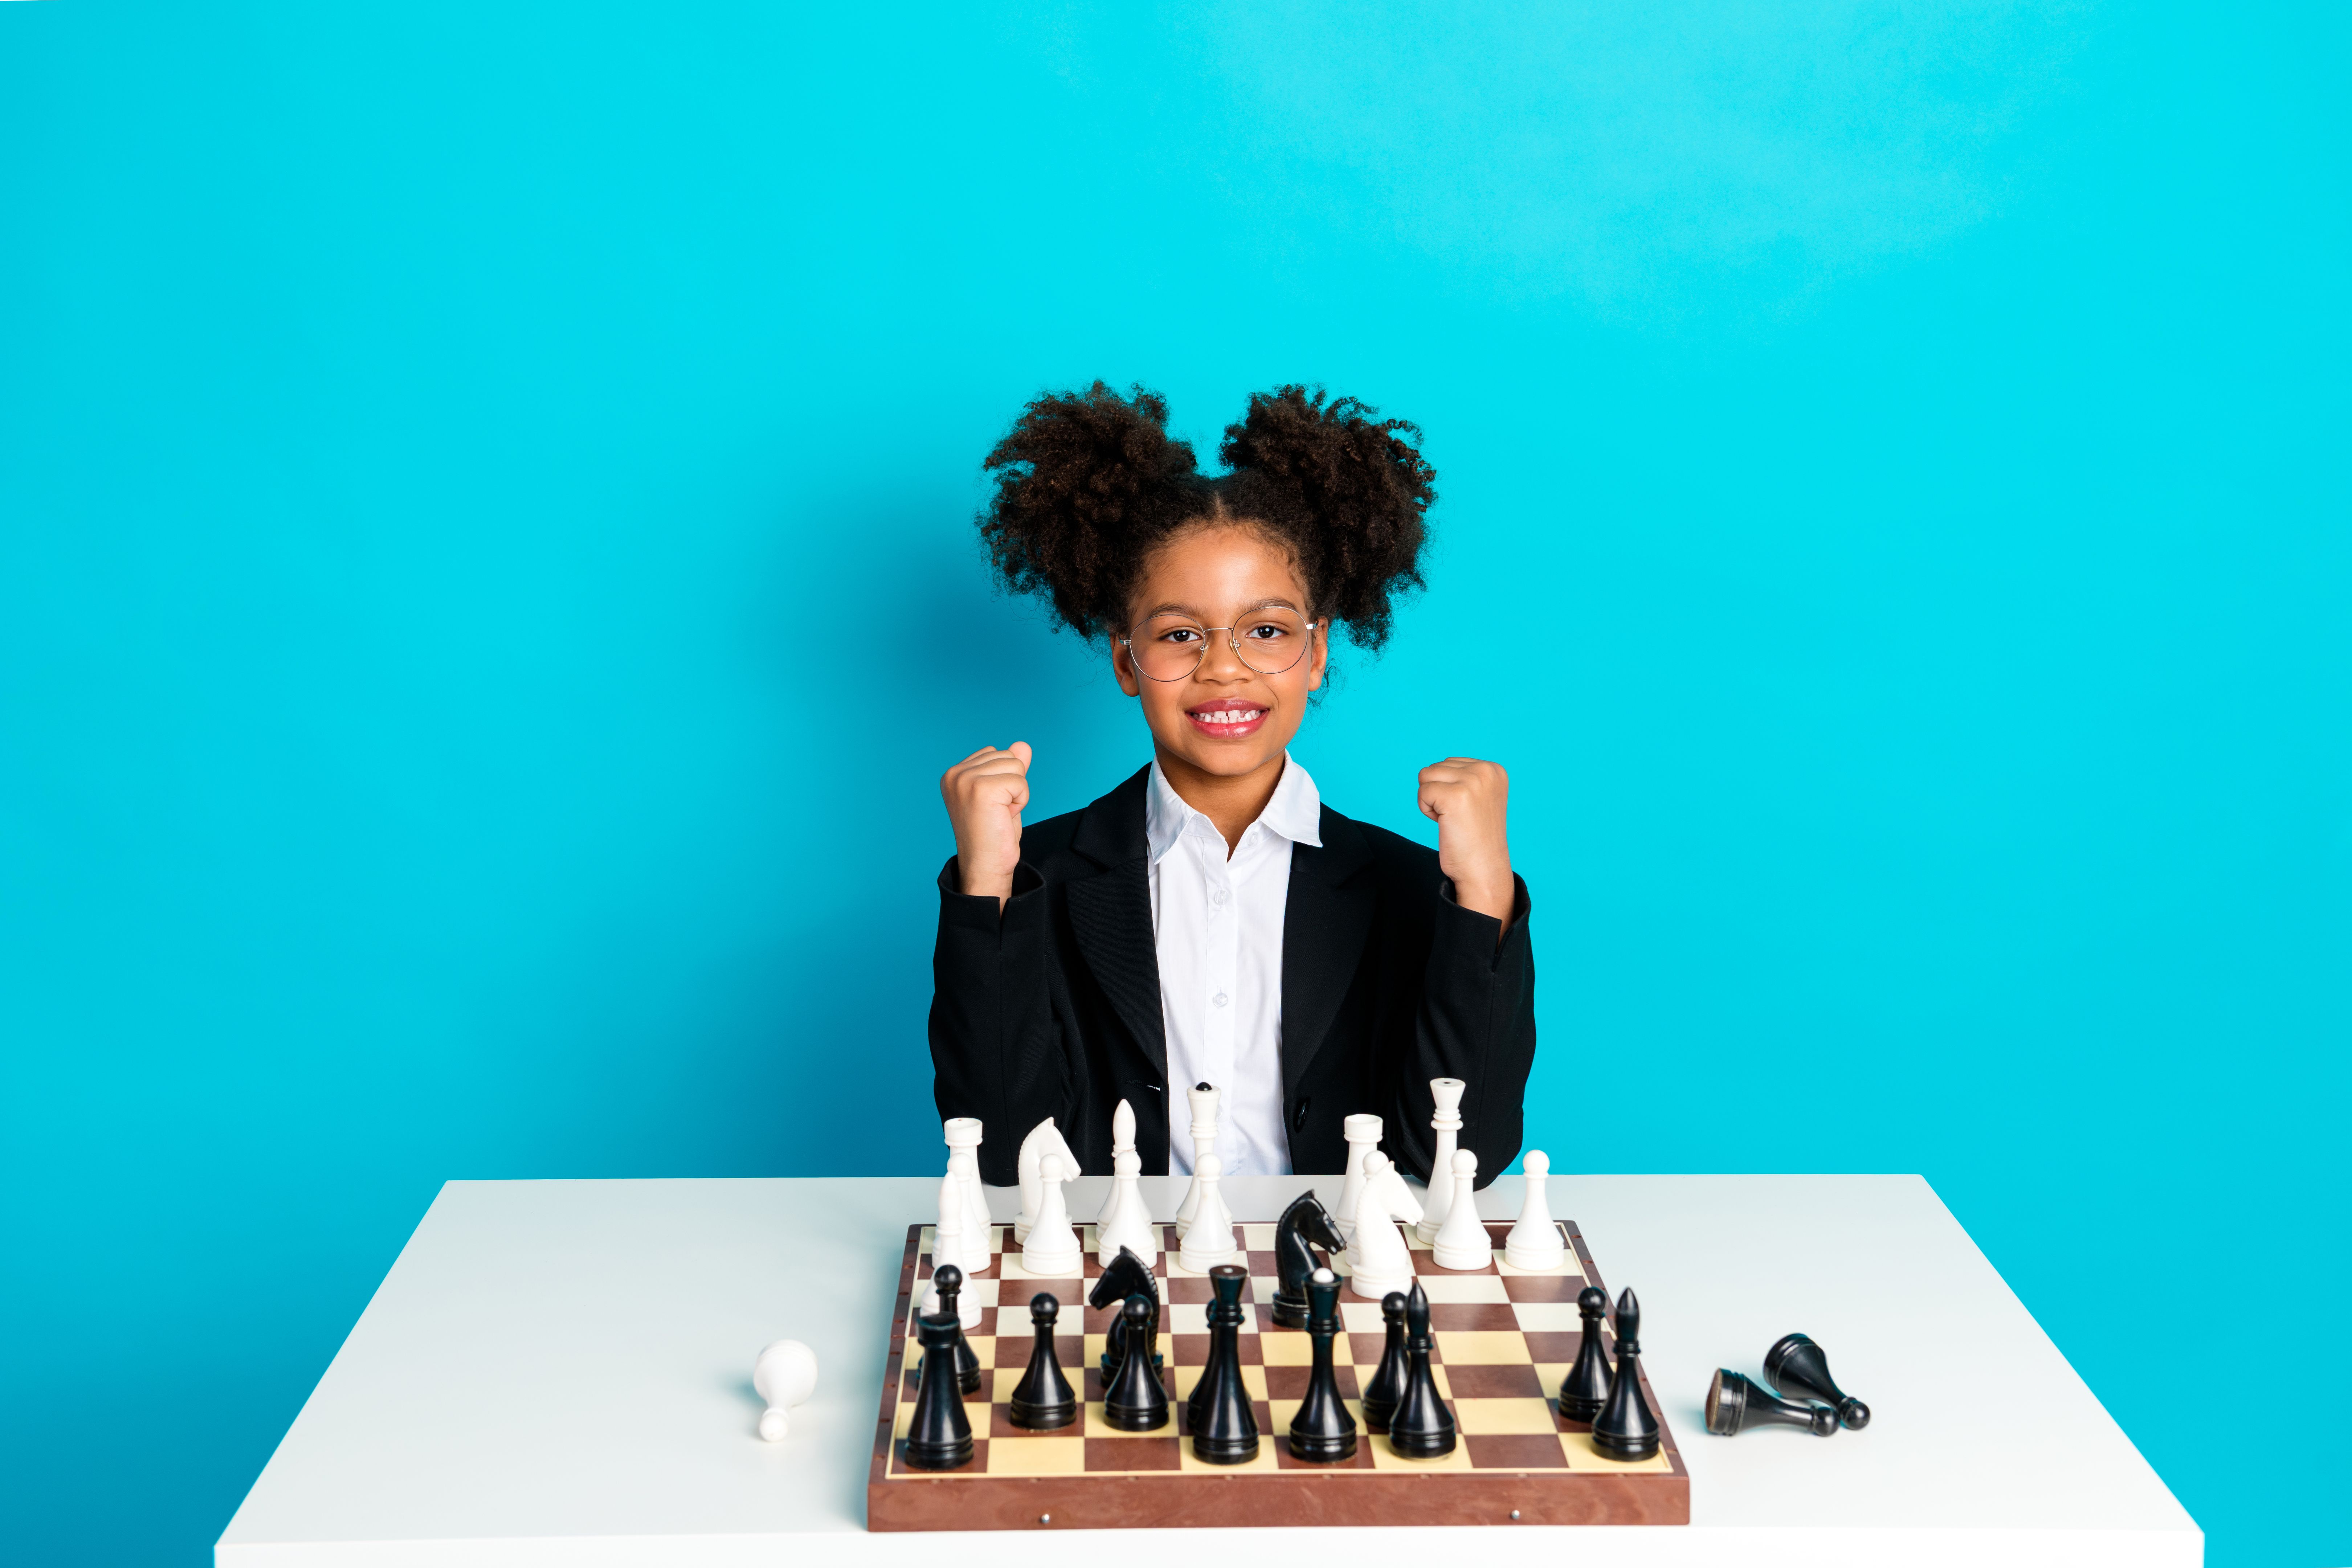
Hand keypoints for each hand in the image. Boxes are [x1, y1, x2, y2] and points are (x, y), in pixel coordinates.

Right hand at [942, 742, 1030, 904]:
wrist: (985, 866)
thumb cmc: (993, 834)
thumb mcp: (1003, 794)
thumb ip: (1009, 768)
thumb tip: (1023, 745)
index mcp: (954, 774)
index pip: (995, 752)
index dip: (1004, 779)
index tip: (991, 805)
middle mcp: (955, 774)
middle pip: (1007, 756)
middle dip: (1012, 784)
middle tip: (997, 812)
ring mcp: (966, 780)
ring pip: (1016, 766)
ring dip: (1017, 793)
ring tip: (1000, 814)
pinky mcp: (981, 789)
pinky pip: (1020, 782)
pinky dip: (1020, 801)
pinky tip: (1004, 817)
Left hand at [1418, 757, 1513, 924]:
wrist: (1483, 870)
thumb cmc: (1476, 838)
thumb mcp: (1478, 797)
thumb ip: (1462, 777)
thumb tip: (1431, 769)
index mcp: (1494, 770)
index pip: (1449, 763)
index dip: (1449, 790)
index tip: (1467, 811)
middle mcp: (1486, 771)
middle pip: (1435, 768)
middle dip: (1439, 793)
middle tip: (1459, 818)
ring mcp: (1472, 782)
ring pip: (1426, 777)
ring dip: (1432, 801)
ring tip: (1453, 820)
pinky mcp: (1455, 796)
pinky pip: (1422, 792)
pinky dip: (1427, 811)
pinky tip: (1446, 824)